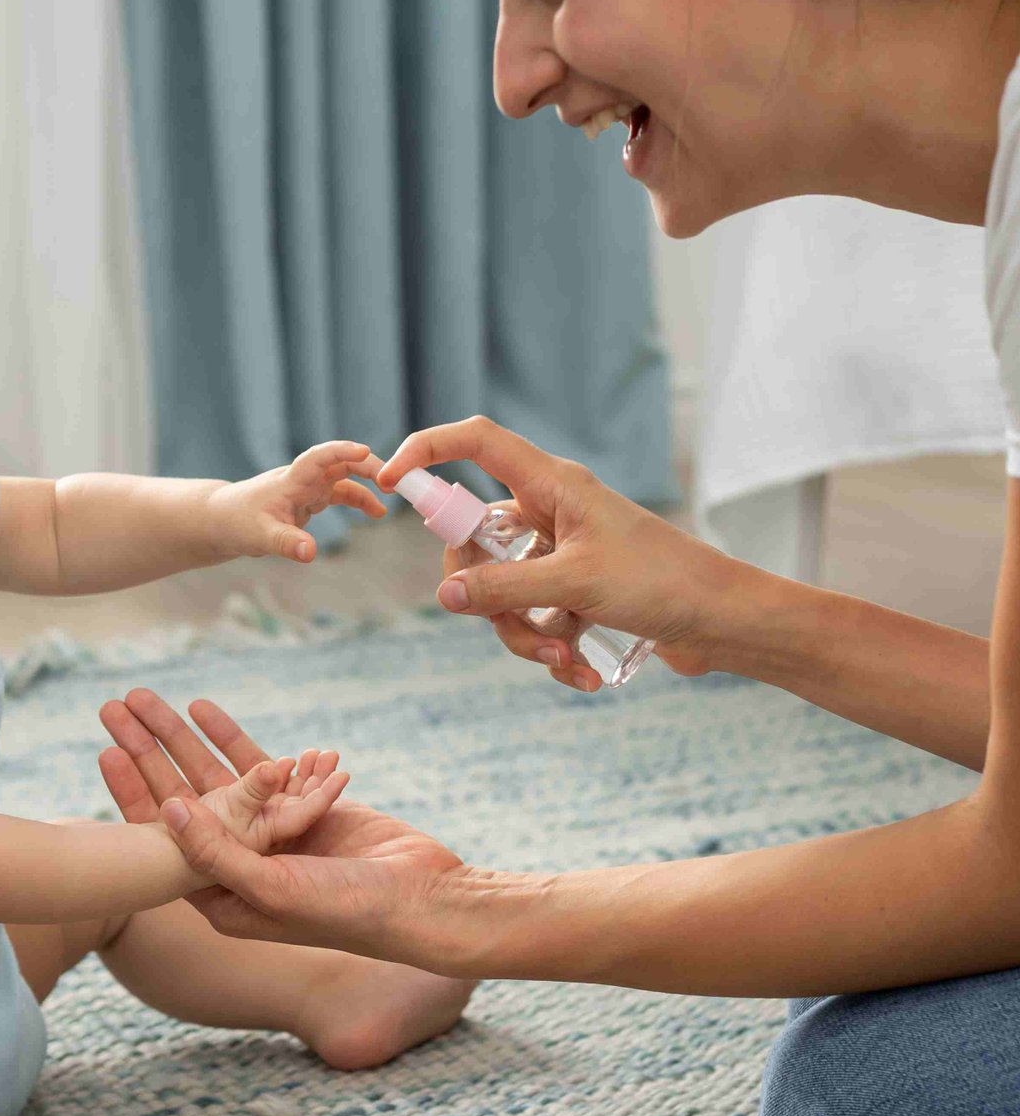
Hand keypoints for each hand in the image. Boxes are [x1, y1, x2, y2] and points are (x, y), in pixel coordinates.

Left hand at [98, 689, 467, 969]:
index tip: (105, 752)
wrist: (422, 899)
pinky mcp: (302, 811)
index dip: (132, 795)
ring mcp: (271, 838)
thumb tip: (166, 812)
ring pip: (218, 777)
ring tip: (151, 696)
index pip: (163, 840)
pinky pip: (260, 768)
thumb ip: (217, 853)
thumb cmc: (347, 910)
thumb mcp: (273, 887)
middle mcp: (240, 867)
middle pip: (184, 798)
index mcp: (221, 897)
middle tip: (116, 707)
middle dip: (151, 752)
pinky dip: (238, 740)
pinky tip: (206, 709)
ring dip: (187, 737)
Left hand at [205, 441, 386, 563]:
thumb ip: (287, 543)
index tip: (365, 451)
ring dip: (368, 484)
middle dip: (368, 467)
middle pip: (340, 463)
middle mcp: (303, 479)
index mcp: (291, 480)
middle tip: (394, 479)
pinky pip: (340, 495)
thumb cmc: (237, 523)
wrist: (222, 521)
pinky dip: (358, 501)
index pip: (319, 457)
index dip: (342, 451)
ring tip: (393, 498)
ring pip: (344, 478)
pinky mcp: (309, 500)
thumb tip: (311, 553)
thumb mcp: (261, 537)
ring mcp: (307, 488)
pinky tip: (376, 513)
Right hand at [380, 416, 743, 690]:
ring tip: (562, 658)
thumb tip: (443, 596)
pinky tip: (582, 671)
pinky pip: (533, 618)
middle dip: (487, 598)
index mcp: (552, 485)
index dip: (428, 451)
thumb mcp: (573, 585)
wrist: (725, 622)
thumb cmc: (662, 583)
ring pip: (501, 590)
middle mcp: (551, 513)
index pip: (475, 443)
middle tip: (515, 626)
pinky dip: (550, 649)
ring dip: (523, 635)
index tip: (389, 481)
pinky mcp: (574, 591)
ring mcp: (561, 553)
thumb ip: (501, 587)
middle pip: (475, 543)